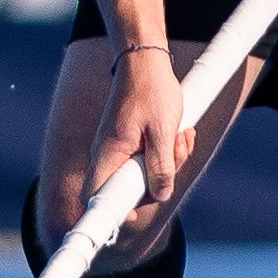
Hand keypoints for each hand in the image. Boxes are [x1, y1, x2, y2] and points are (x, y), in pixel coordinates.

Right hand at [84, 44, 194, 235]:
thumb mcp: (163, 131)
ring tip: (182, 135)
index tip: (130, 218)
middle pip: (128, 191)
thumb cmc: (151, 90)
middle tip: (177, 152)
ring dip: (169, 163)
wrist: (145, 60)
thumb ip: (161, 166)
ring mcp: (118, 151)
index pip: (95, 197)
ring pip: (143, 176)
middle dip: (159, 181)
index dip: (110, 214)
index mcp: (108, 154)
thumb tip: (160, 195)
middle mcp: (107, 156)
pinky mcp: (130, 145)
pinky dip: (167, 153)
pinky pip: (148, 161)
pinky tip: (180, 134)